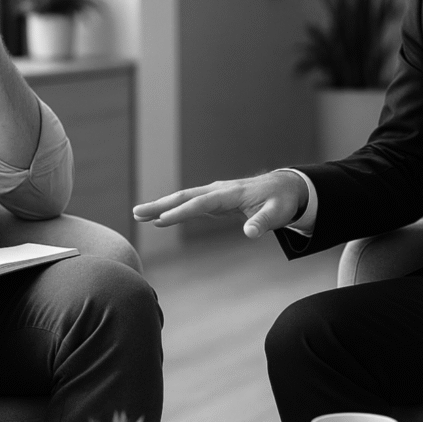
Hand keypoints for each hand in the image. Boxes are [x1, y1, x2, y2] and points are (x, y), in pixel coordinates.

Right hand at [133, 171, 307, 238]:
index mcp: (231, 194)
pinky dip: (174, 210)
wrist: (285, 188)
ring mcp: (216, 194)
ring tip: (139, 214)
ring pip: (184, 198)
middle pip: (185, 196)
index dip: (181, 212)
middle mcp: (219, 190)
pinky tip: (159, 219)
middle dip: (161, 204)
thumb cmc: (281, 202)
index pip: (201, 203)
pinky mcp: (215, 200)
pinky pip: (191, 204)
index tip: (161, 221)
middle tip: (137, 212)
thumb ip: (263, 223)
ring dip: (162, 206)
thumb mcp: (277, 214)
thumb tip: (251, 233)